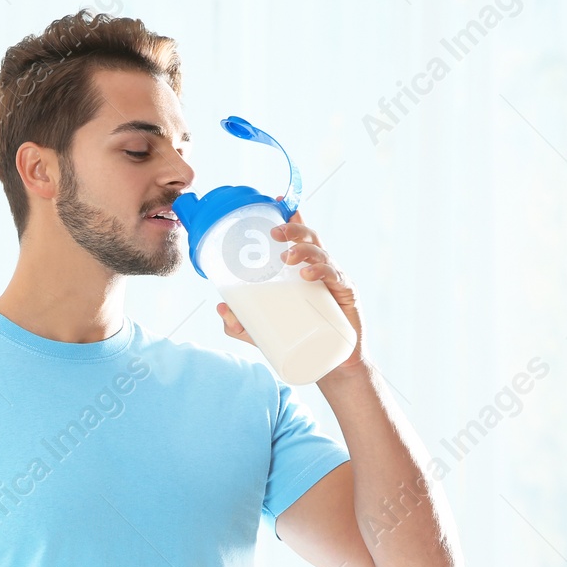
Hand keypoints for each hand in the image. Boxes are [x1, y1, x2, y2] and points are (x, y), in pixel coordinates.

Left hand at [215, 209, 367, 374]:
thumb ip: (240, 323)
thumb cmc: (299, 341)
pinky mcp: (345, 294)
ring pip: (321, 254)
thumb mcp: (262, 333)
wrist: (331, 365)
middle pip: (309, 238)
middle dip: (293, 228)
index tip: (277, 201)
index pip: (298, 237)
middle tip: (274, 231)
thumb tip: (221, 307)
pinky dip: (321, 271)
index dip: (291, 216)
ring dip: (303, 250)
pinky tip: (307, 274)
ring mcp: (334, 280)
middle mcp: (320, 269)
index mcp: (303, 269)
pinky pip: (335, 276)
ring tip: (286, 256)